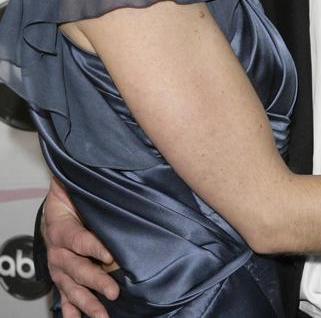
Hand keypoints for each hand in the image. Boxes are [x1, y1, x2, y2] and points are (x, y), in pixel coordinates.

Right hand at [42, 177, 118, 317]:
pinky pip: (64, 295)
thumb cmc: (70, 194)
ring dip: (86, 302)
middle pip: (76, 268)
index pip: (78, 239)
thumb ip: (91, 183)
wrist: (54, 205)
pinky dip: (70, 309)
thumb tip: (108, 171)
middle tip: (113, 291)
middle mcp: (57, 250)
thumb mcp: (76, 186)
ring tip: (102, 315)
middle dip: (95, 281)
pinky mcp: (61, 275)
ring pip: (71, 287)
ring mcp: (58, 265)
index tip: (109, 255)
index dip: (93, 247)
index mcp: (61, 227)